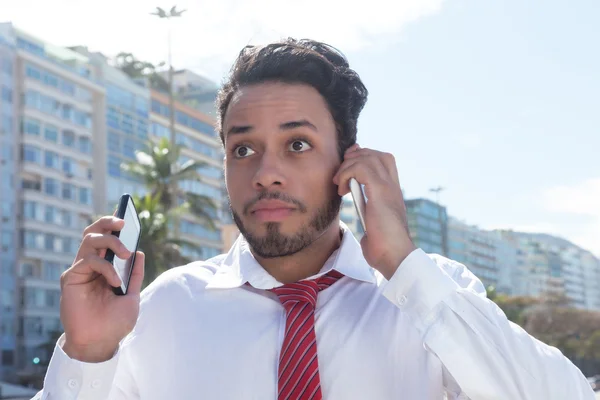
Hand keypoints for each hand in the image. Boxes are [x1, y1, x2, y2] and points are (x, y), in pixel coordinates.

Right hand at [60, 216, 144, 361]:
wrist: (101, 343)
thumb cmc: (115, 322)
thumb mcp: (132, 296)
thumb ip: (134, 275)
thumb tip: (140, 252)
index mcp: (106, 267)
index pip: (107, 239)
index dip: (113, 226)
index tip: (128, 217)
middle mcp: (92, 265)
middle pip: (94, 232)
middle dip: (108, 222)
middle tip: (124, 223)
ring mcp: (80, 270)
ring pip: (90, 240)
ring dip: (111, 241)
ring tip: (126, 253)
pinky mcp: (71, 278)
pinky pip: (88, 261)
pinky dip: (106, 267)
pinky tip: (115, 282)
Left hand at [333, 144, 415, 279]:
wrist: (394, 256)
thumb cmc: (384, 248)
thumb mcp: (376, 227)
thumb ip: (371, 218)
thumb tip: (365, 225)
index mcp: (393, 192)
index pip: (383, 161)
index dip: (363, 158)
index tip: (347, 169)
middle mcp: (392, 186)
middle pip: (375, 154)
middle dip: (353, 159)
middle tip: (341, 176)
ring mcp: (388, 187)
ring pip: (367, 157)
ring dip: (347, 167)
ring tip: (340, 185)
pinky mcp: (379, 192)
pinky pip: (360, 168)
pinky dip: (347, 174)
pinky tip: (342, 190)